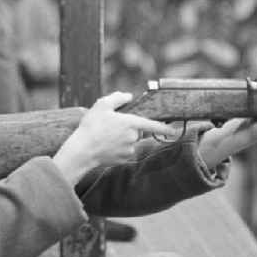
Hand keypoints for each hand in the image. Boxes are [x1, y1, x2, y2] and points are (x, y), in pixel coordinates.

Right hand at [52, 92, 175, 185]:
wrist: (82, 150)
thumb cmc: (91, 126)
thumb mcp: (102, 105)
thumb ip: (118, 98)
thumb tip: (129, 96)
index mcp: (131, 123)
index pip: (153, 125)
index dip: (164, 127)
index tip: (174, 130)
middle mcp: (133, 137)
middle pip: (137, 131)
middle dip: (128, 128)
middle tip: (110, 126)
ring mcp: (129, 150)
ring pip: (130, 141)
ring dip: (121, 138)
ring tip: (104, 136)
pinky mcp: (123, 159)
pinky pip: (124, 151)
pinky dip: (117, 148)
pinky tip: (105, 146)